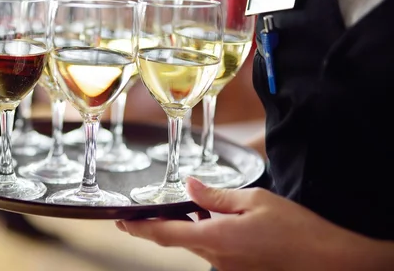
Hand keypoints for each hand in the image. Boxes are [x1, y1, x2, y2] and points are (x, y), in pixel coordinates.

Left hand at [116, 178, 385, 270]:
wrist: (328, 261)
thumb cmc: (295, 228)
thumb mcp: (253, 200)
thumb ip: (216, 196)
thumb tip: (189, 185)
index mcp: (215, 238)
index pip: (164, 234)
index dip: (138, 228)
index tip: (120, 222)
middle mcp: (216, 259)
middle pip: (177, 240)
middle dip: (160, 225)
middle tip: (144, 211)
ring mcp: (228, 269)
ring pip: (196, 245)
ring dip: (186, 229)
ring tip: (184, 209)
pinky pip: (213, 252)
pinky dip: (206, 236)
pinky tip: (214, 221)